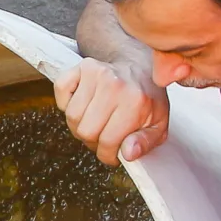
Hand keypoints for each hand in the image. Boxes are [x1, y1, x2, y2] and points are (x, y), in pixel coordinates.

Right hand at [53, 58, 169, 164]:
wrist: (141, 68)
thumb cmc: (147, 98)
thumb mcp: (158, 124)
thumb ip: (145, 142)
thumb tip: (127, 153)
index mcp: (135, 101)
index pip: (107, 141)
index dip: (107, 154)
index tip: (112, 153)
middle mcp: (114, 84)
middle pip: (85, 131)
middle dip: (93, 140)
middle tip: (104, 135)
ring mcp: (96, 73)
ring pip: (71, 116)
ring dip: (80, 124)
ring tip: (95, 120)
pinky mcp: (82, 66)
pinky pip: (61, 89)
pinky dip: (67, 101)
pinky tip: (83, 103)